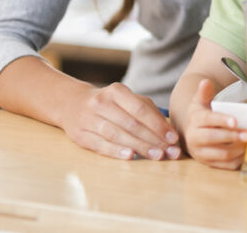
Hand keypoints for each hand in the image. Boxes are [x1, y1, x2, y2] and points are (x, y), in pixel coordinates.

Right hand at [60, 82, 181, 159]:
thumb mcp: (127, 100)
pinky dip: (116, 151)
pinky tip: (130, 156)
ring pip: (117, 135)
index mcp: (116, 91)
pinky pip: (100, 145)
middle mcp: (101, 103)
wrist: (72, 104)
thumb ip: (148, 112)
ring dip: (139, 147)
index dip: (158, 125)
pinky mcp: (80, 135)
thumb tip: (169, 132)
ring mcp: (88, 119)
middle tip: (169, 151)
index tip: (174, 138)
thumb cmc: (110, 104)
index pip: (141, 109)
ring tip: (156, 156)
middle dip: (153, 139)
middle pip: (131, 124)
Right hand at [183, 78, 246, 169]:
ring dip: (238, 149)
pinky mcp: (208, 164)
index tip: (235, 121)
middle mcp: (195, 138)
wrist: (188, 133)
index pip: (208, 120)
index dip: (222, 120)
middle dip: (232, 137)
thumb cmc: (200, 115)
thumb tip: (206, 82)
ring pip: (221, 154)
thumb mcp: (199, 102)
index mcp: (195, 121)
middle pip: (213, 138)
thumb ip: (204, 92)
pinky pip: (225, 165)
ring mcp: (201, 153)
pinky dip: (238, 160)